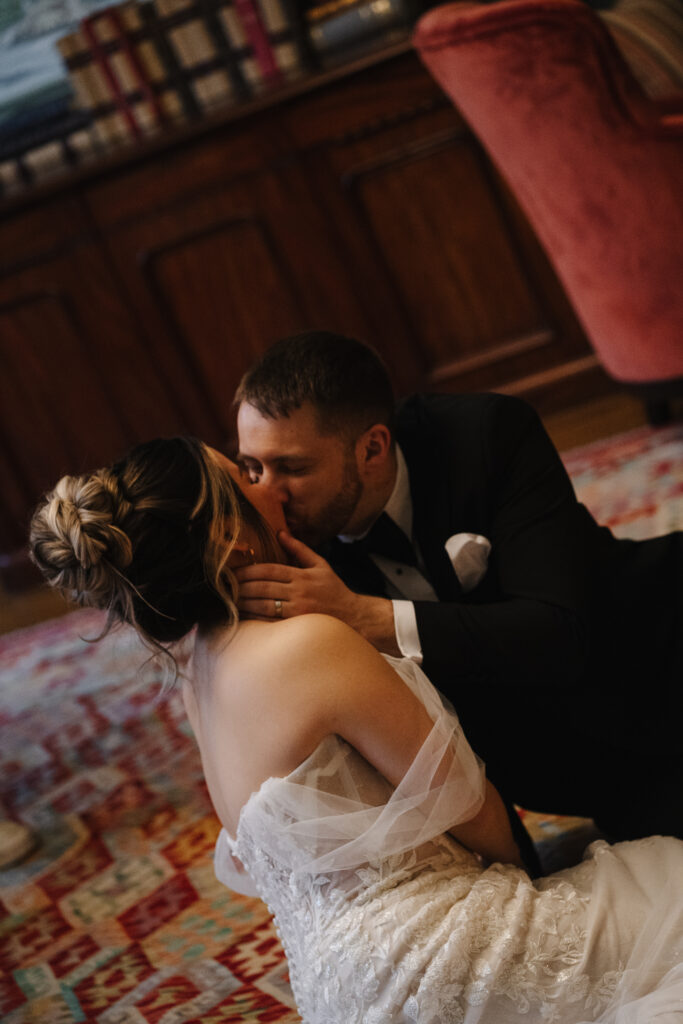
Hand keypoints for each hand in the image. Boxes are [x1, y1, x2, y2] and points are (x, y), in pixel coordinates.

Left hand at [235, 532, 400, 654]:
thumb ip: (300, 549)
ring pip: (263, 605)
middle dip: (241, 586)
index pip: (269, 570)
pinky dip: (255, 618)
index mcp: (302, 576)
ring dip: (243, 602)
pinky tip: (243, 615)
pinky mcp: (297, 626)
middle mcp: (299, 592)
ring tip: (229, 600)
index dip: (248, 571)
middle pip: (263, 587)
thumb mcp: (320, 565)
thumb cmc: (334, 590)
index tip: (233, 572)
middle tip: (224, 586)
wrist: (354, 616)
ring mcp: (298, 611)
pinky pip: (271, 622)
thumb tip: (280, 533)